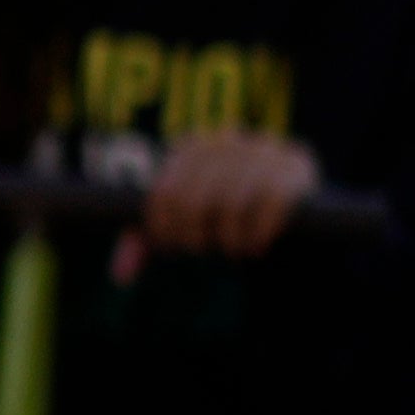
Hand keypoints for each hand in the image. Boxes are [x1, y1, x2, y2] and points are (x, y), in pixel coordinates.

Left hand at [128, 126, 315, 264]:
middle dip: (193, 236)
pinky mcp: (293, 166)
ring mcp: (261, 150)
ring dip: (227, 239)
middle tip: (202, 252)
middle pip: (193, 199)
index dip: (164, 228)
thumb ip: (146, 242)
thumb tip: (120, 275)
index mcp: (192, 147)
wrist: (286, 210)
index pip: (165, 191)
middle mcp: (225, 140)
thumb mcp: (181, 226)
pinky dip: (256, 233)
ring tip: (231, 251)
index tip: (172, 246)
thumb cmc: (222, 218)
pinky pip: (267, 204)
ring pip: (229, 203)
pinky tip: (255, 247)